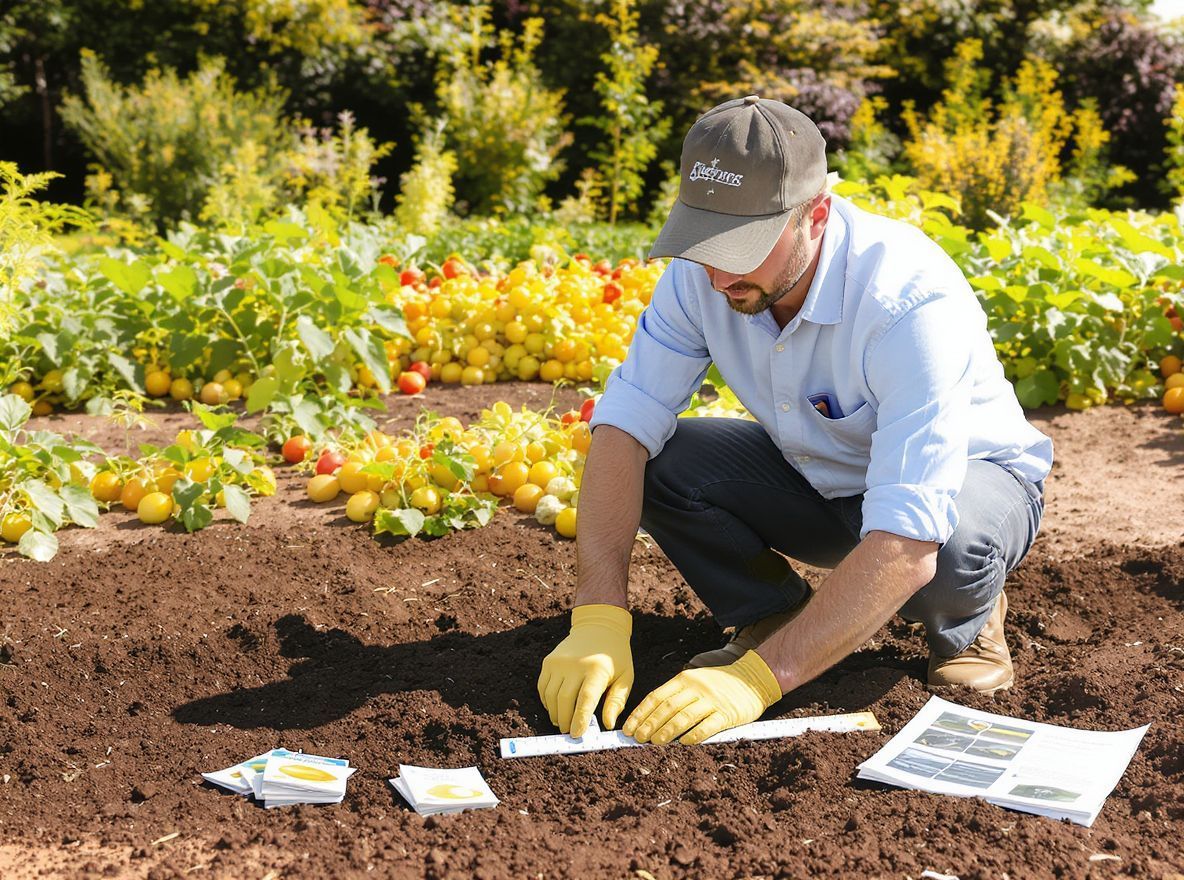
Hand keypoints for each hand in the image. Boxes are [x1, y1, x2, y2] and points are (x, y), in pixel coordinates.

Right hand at [537, 604, 633, 736]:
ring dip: (555, 714)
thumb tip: (608, 725)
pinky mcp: (548, 661)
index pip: (585, 699)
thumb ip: (617, 702)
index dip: (579, 719)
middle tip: (570, 733)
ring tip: (563, 722)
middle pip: (565, 700)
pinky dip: (547, 702)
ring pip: (551, 696)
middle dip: (566, 721)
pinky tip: (556, 707)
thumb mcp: (625, 677)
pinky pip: (543, 687)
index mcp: (596, 669)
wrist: (598, 625)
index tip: (577, 735)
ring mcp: (559, 662)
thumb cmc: (615, 656)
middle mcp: (574, 665)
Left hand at [622, 650, 781, 745]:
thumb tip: (651, 717)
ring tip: (655, 743)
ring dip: (666, 731)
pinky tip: (683, 743)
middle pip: (666, 707)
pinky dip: (694, 734)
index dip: (640, 714)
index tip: (629, 728)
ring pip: (684, 716)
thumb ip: (677, 694)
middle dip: (649, 724)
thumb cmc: (719, 682)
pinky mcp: (728, 713)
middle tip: (638, 738)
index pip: (656, 697)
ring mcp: (712, 700)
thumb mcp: (695, 680)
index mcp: (684, 679)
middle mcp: (696, 688)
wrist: (753, 677)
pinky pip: (708, 725)